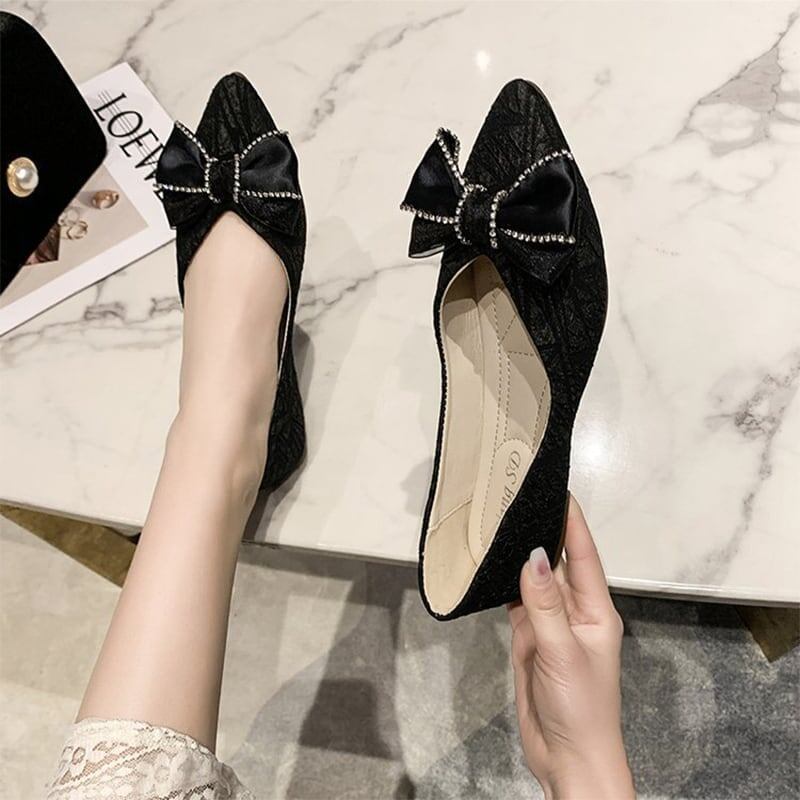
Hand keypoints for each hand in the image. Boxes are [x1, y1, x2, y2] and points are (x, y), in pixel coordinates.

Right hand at [508, 496, 634, 799]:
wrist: (567, 757)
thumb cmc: (581, 708)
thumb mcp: (564, 652)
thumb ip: (546, 604)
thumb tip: (533, 556)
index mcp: (595, 611)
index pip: (583, 555)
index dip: (572, 522)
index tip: (558, 491)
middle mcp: (574, 611)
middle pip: (557, 562)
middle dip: (543, 531)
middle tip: (520, 498)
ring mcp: (550, 624)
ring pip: (534, 580)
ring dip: (521, 555)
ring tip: (503, 523)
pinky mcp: (530, 638)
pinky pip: (518, 602)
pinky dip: (506, 584)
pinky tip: (493, 566)